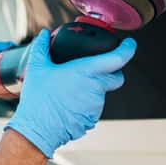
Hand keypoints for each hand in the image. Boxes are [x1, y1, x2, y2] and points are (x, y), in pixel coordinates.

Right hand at [5, 29, 135, 157]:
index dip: (128, 49)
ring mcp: (96, 106)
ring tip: (72, 89)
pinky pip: (94, 107)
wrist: (37, 130)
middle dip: (113, 71)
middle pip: (117, 77)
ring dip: (94, 89)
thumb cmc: (38, 99)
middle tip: (98, 67)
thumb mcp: (36, 68)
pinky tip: (69, 103)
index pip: (119, 58)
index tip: (129, 44)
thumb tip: (43, 34)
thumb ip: (41, 47)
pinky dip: (86, 104)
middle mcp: (96, 88)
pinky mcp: (92, 119)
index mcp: (87, 71)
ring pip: (102, 93)